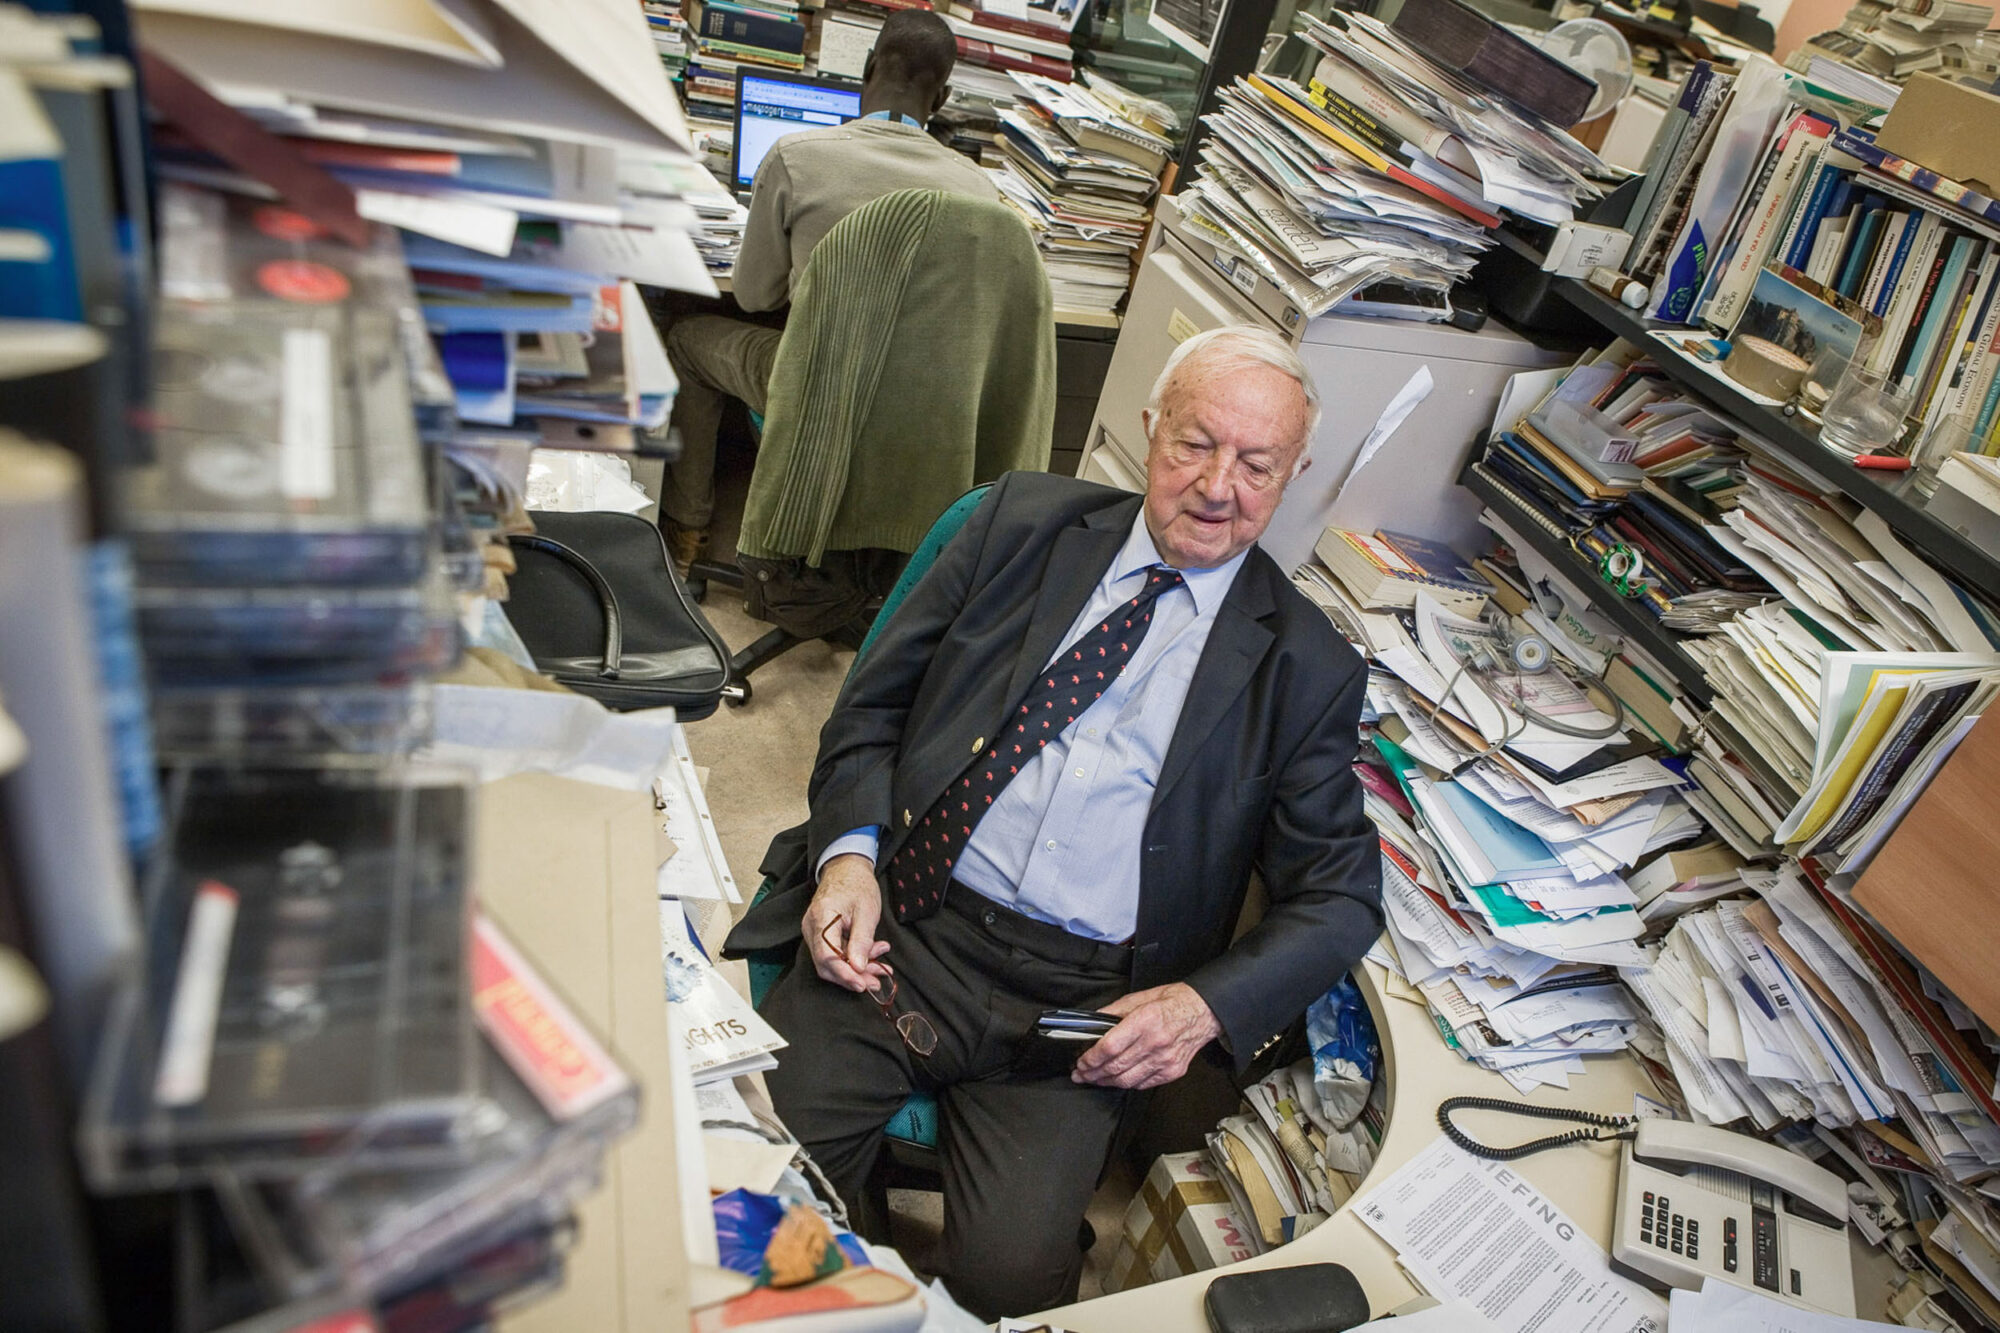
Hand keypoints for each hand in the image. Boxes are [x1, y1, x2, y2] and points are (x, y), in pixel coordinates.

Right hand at [802, 854, 890, 992]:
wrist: (846, 868)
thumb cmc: (857, 885)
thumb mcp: (867, 912)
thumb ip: (862, 941)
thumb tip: (858, 968)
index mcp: (821, 918)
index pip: (827, 956)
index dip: (845, 974)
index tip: (863, 983)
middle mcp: (811, 928)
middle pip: (826, 964)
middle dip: (852, 976)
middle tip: (875, 981)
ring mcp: (813, 931)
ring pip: (830, 962)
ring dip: (855, 968)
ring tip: (880, 967)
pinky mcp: (819, 934)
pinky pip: (833, 953)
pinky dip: (852, 958)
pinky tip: (872, 955)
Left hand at [1072, 983, 1221, 1089]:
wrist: (1203, 1012)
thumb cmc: (1172, 1002)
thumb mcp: (1140, 997)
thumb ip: (1114, 1011)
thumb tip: (1092, 1023)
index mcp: (1145, 1021)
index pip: (1110, 1047)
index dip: (1091, 1058)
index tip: (1081, 1061)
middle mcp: (1155, 1043)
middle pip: (1116, 1067)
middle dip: (1093, 1074)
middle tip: (1080, 1074)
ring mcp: (1165, 1060)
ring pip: (1127, 1080)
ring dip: (1105, 1082)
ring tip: (1093, 1079)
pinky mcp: (1172, 1072)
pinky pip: (1143, 1084)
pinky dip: (1126, 1084)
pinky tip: (1116, 1079)